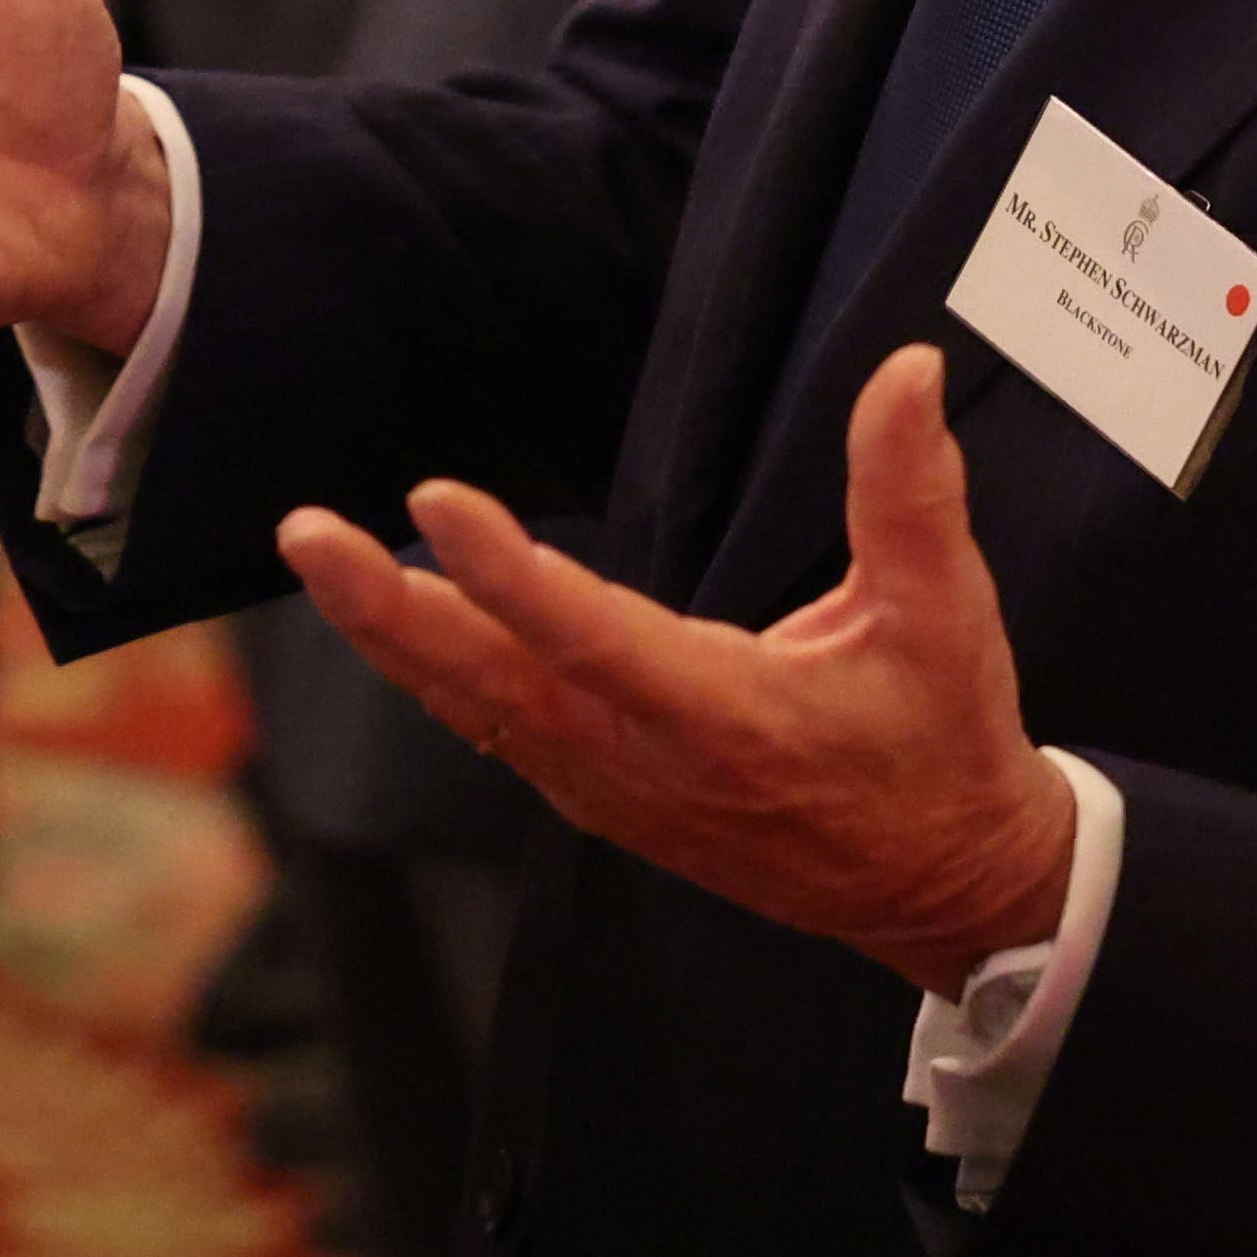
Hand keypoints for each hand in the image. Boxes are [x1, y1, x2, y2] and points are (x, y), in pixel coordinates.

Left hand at [276, 346, 1079, 994]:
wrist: (947, 892)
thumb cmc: (942, 745)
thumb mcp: (946, 616)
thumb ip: (911, 491)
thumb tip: (905, 364)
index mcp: (725, 720)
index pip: (592, 640)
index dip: (509, 575)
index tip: (434, 502)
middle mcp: (646, 767)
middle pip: (491, 685)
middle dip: (390, 610)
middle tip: (309, 535)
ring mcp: (615, 794)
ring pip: (479, 711)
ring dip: (395, 636)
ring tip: (320, 557)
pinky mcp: (604, 802)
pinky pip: (498, 731)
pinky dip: (436, 675)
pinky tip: (390, 621)